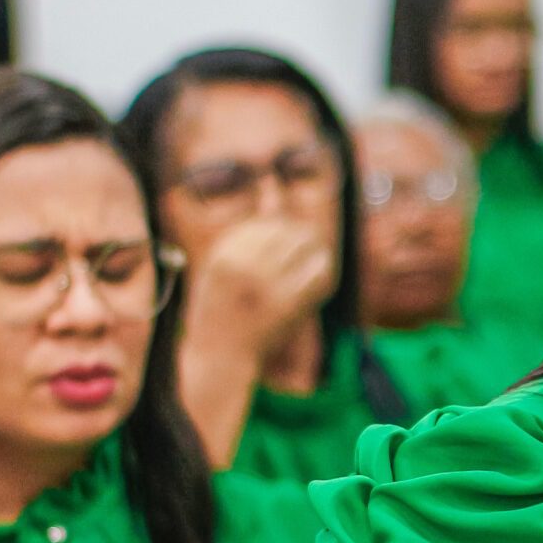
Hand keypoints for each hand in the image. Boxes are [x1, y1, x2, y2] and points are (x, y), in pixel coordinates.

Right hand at [180, 218, 337, 363]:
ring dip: (313, 247)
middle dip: (298, 235)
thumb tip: (273, 185)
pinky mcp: (289, 305)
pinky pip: (321, 272)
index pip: (267, 221)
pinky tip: (318, 271)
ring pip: (306, 245)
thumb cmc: (219, 307)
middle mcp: (244, 265)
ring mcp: (268, 286)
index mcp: (225, 253)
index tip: (282, 238)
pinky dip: (324, 268)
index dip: (281, 226)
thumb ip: (248, 229)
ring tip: (309, 255)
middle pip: (288, 230)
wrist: (220, 356)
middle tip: (302, 246)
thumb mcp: (222, 262)